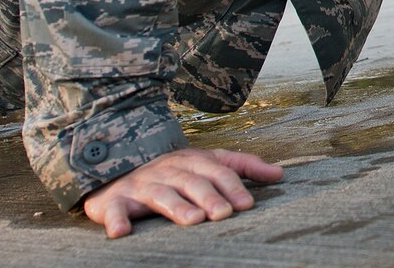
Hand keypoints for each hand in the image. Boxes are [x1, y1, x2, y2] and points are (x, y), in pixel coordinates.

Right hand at [81, 147, 281, 238]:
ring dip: (176, 206)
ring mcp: (141, 185)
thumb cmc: (173, 173)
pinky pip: (114, 210)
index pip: (217, 171)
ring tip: (192, 220)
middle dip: (209, 197)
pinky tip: (121, 232)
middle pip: (192, 182)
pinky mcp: (114, 201)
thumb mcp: (208, 164)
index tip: (246, 204)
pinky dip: (116, 220)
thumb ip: (242, 168)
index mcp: (192, 161)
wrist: (117, 170)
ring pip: (161, 194)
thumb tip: (280, 174)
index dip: (232, 187)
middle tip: (223, 214)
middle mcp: (169, 170)